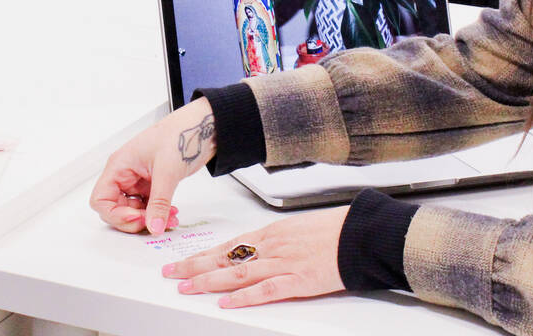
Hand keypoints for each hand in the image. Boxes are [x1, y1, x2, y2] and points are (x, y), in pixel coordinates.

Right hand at [89, 97, 215, 234]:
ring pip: (134, 210)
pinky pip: (149, 206)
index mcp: (119, 165)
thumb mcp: (167, 171)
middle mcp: (125, 174)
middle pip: (116, 209)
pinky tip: (172, 213)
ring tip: (169, 219)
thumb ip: (159, 202)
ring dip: (150, 219)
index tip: (136, 218)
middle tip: (154, 222)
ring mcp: (139, 180)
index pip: (101, 199)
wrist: (203, 127)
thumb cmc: (180, 134)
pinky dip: (159, 213)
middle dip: (135, 220)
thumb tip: (154, 227)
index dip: (115, 214)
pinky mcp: (153, 184)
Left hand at [162, 206, 348, 307]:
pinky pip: (265, 290)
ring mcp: (283, 263)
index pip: (228, 245)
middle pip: (225, 257)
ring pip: (238, 272)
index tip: (183, 260)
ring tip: (187, 287)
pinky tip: (227, 302)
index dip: (203, 254)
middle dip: (195, 266)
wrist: (360, 234)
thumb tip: (256, 249)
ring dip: (209, 281)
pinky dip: (244, 297)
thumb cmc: (334, 230)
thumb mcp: (297, 229)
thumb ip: (274, 241)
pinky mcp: (298, 280)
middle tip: (171, 274)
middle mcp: (271, 247)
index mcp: (270, 233)